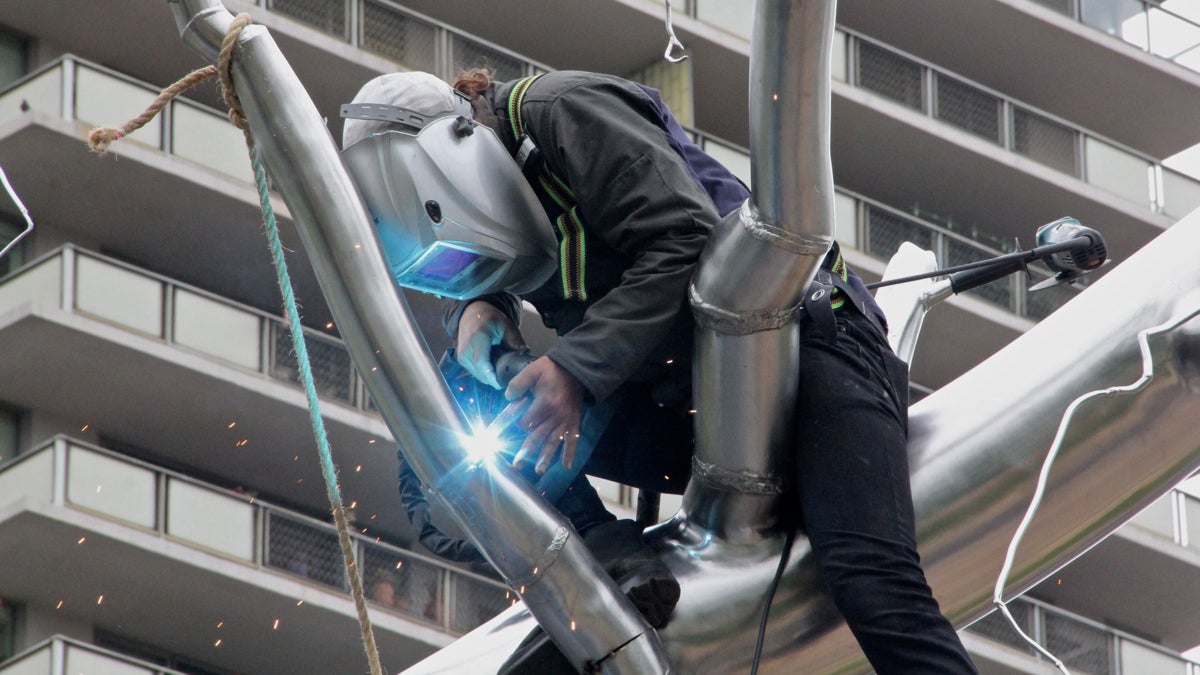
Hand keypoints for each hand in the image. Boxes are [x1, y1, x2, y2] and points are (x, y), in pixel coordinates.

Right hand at [456, 301, 524, 388]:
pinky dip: (486, 374)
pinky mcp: (462, 361)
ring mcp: (462, 357)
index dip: (491, 376)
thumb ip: (515, 341)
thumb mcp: (506, 326)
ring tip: (504, 374)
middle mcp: (466, 350)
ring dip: (491, 378)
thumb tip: (526, 354)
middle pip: (480, 373)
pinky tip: (495, 370)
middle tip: (511, 380)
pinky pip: (476, 373)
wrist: (471, 314)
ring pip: (478, 375)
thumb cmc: (489, 319)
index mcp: (477, 338)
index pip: (482, 363)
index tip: (503, 384)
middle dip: (495, 380)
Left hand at [507, 357, 583, 474]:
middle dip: (526, 451)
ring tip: (539, 471)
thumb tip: (508, 397)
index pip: (525, 421)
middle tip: (517, 465)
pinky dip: (570, 453)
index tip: (503, 434)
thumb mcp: (533, 370)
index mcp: (544, 403)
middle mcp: (554, 416)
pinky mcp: (573, 423)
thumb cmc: (552, 370)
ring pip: (553, 442)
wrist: (577, 370)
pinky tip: (566, 466)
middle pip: (537, 436)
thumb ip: (519, 383)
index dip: (514, 426)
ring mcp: (564, 422)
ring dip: (546, 458)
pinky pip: (572, 441)